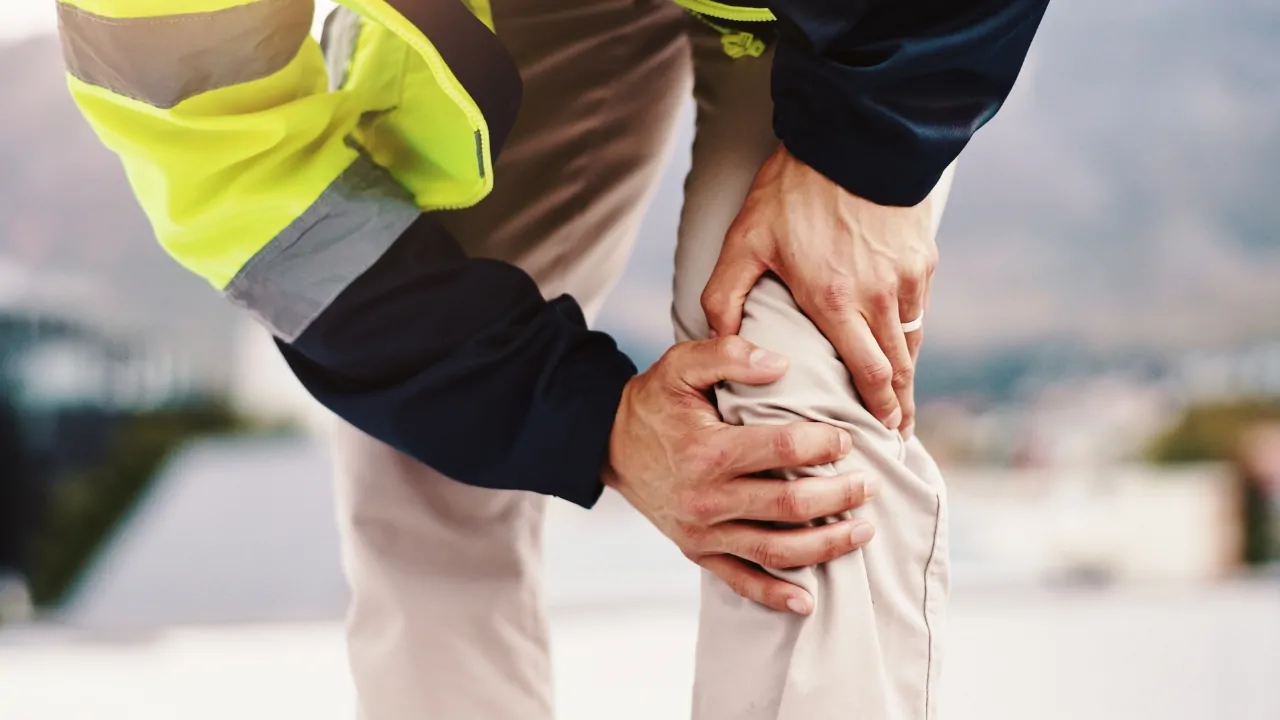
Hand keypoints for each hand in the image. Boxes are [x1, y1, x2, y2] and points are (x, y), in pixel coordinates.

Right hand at [606, 336, 877, 614]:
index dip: (823, 443)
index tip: (846, 438)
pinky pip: (741, 580)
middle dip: (839, 496)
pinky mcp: (697, 552)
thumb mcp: (681, 364)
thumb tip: (779, 363)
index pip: (782, 448)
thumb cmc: (654, 402)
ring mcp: (702, 531)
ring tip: (863, 531)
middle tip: (870, 485)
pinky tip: (808, 601)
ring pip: (776, 548)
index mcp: (706, 450)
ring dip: (826, 544)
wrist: (608, 444)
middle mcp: (706, 498)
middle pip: (790, 503)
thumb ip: (729, 354)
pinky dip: (775, 595)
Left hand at [701, 144, 938, 438]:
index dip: (880, 410)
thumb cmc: (793, 190)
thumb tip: (718, 341)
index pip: (868, 375)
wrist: (852, 136)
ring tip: (901, 396)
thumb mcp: (745, 240)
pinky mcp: (923, 256)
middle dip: (900, 405)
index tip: (885, 434)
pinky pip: (918, 308)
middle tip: (899, 432)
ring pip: (911, 339)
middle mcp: (880, 296)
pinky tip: (900, 342)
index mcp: (835, 300)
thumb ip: (724, 296)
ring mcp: (907, 277)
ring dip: (906, 371)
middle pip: (898, 368)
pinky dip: (910, 331)